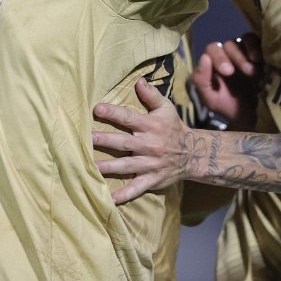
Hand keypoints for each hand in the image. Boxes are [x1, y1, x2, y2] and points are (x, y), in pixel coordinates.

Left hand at [92, 78, 204, 203]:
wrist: (193, 153)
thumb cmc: (174, 128)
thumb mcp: (166, 108)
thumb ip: (152, 95)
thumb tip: (138, 80)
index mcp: (151, 126)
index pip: (129, 118)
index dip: (113, 113)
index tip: (97, 109)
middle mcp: (149, 145)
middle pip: (123, 142)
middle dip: (105, 140)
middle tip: (87, 138)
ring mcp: (150, 164)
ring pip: (125, 166)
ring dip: (107, 167)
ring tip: (89, 167)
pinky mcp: (152, 180)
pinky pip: (136, 188)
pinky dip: (124, 195)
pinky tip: (109, 199)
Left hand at [192, 33, 262, 130]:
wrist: (252, 116)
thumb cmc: (229, 107)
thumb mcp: (211, 100)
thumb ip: (201, 81)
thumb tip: (204, 58)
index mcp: (214, 63)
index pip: (212, 50)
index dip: (219, 58)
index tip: (229, 72)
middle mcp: (229, 54)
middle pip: (229, 44)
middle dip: (236, 57)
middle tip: (247, 72)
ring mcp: (245, 51)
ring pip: (244, 40)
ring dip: (248, 53)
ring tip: (254, 71)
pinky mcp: (260, 52)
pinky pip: (257, 41)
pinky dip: (257, 47)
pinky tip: (260, 60)